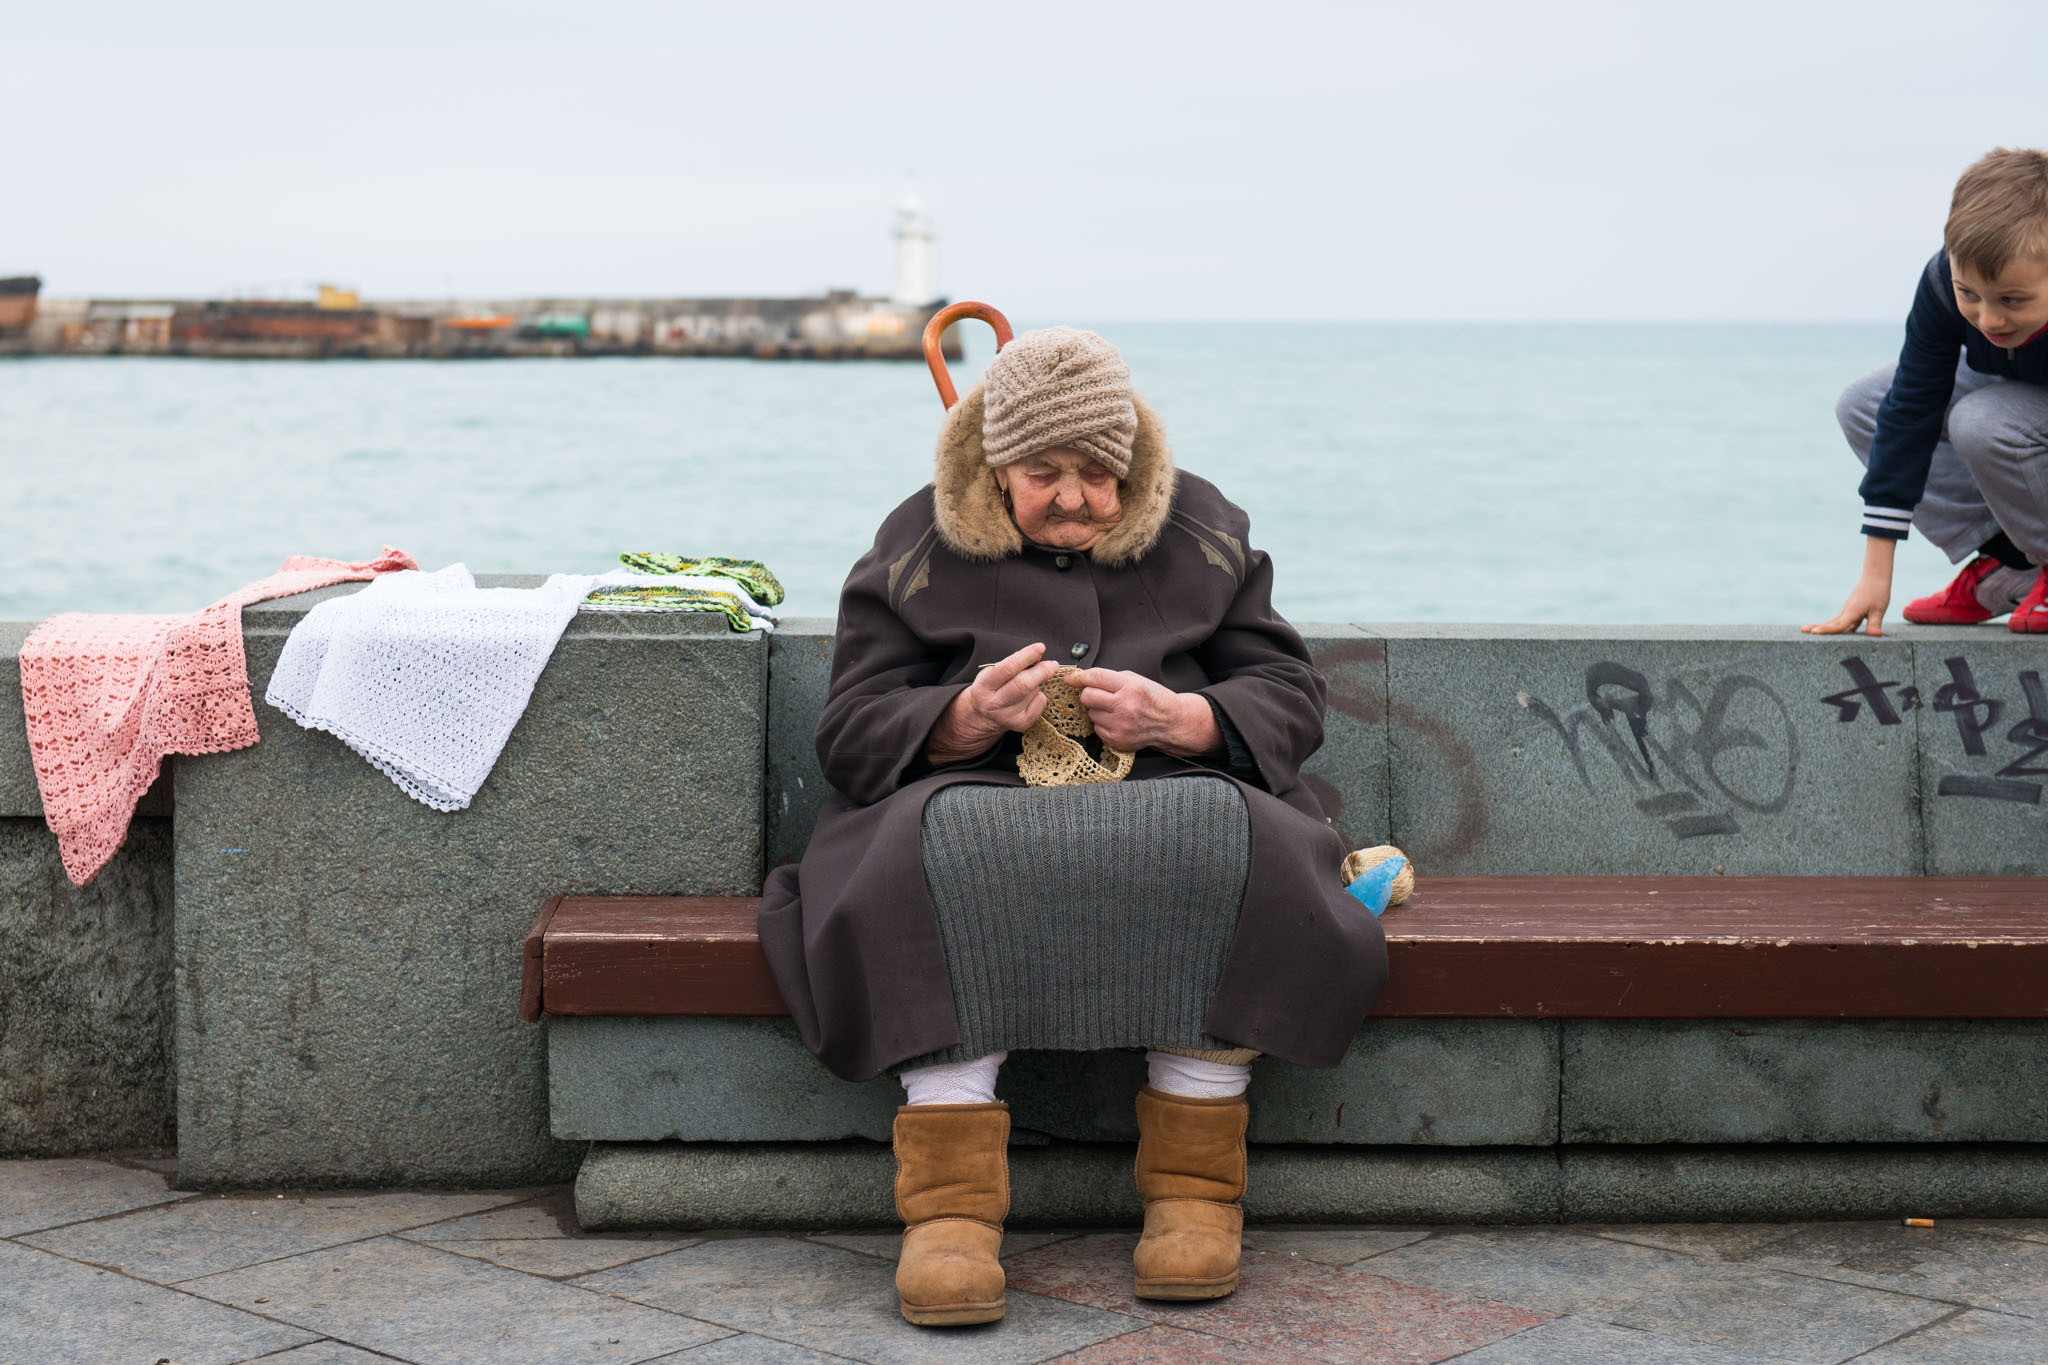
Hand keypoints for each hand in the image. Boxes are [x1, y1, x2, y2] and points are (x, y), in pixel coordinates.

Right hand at [926, 643, 1060, 761]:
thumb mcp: (993, 672)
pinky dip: (1039, 695)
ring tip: (1029, 682)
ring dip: (1037, 683)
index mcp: (983, 687)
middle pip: (1023, 685)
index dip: (1027, 656)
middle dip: (1041, 671)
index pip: (1008, 668)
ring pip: (1033, 692)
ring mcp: (1008, 717)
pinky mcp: (1021, 724)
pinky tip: (1029, 697)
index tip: (1040, 647)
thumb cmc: (992, 688)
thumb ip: (1013, 663)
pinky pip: (1040, 703)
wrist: (983, 716)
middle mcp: (994, 704)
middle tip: (1053, 664)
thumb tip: (1038, 655)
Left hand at [1066, 668, 1221, 757]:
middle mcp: (1125, 706)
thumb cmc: (1153, 699)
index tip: (1071, 678)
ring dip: (1098, 710)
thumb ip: (1109, 678)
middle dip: (1089, 694)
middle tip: (1100, 695)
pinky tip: (1117, 721)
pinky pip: (1097, 728)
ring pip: (1091, 713)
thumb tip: (1080, 678)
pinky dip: (1103, 724)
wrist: (1171, 723)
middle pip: (1087, 696)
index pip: (1095, 678)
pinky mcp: (1117, 739)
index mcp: (1130, 687)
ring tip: (1115, 710)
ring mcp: (1120, 725)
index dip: (1079, 677)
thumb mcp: (1136, 680)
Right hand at [1803, 577, 1890, 635]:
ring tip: (1806, 629)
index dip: (1827, 630)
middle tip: (1802, 630)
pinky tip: (1825, 628)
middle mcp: (1846, 612)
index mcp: (1852, 612)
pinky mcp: (1848, 610)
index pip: (1839, 625)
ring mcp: (1846, 610)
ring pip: (1832, 622)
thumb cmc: (1878, 592)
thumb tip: (1875, 634)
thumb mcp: (1879, 609)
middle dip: (1817, 627)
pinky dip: (1830, 625)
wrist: (1875, 577)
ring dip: (1821, 626)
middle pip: (1830, 623)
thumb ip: (1875, 623)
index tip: (1814, 632)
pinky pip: (1838, 620)